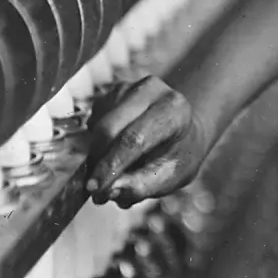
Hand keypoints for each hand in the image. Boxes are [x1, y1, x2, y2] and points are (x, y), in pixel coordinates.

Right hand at [85, 76, 212, 205]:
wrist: (183, 131)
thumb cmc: (177, 156)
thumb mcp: (171, 177)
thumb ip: (141, 186)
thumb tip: (109, 190)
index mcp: (174, 110)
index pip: (135, 138)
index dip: (111, 164)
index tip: (95, 188)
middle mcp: (152, 90)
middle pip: (109, 128)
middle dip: (98, 161)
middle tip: (97, 189)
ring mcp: (131, 86)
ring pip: (97, 124)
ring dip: (97, 153)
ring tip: (113, 169)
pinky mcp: (113, 91)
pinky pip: (94, 120)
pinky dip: (97, 142)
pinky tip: (114, 150)